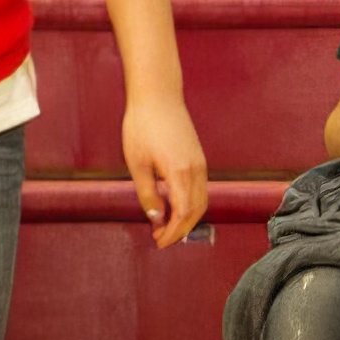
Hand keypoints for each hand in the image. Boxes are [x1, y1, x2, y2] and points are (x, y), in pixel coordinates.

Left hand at [123, 90, 209, 246]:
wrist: (157, 97)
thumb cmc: (143, 126)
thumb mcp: (137, 164)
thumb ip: (148, 194)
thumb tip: (156, 218)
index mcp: (180, 174)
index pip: (183, 214)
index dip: (173, 232)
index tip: (159, 242)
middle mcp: (196, 171)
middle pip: (197, 211)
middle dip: (181, 230)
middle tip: (161, 238)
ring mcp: (200, 164)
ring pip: (201, 201)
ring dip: (187, 218)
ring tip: (167, 225)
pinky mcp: (199, 158)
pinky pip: (200, 189)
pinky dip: (190, 204)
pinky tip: (173, 205)